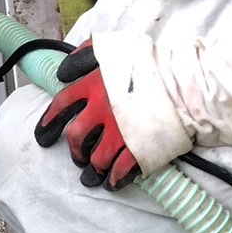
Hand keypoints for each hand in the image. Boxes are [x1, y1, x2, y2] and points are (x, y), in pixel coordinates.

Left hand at [34, 41, 139, 189]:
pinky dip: (114, 179)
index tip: (42, 136)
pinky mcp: (139, 149)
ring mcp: (120, 132)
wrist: (189, 80)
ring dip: (92, 168)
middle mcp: (102, 111)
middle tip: (78, 156)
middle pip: (76, 138)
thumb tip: (63, 72)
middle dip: (75, 150)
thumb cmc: (153, 62)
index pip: (61, 106)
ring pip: (95, 159)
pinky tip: (112, 183)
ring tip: (93, 174)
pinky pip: (120, 171)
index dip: (48, 122)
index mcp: (93, 85)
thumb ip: (85, 57)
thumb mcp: (115, 48)